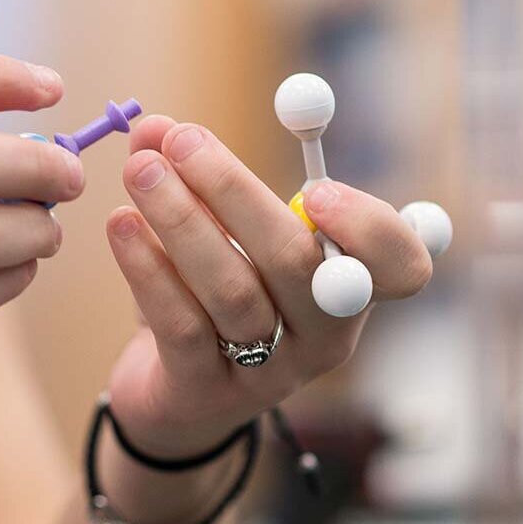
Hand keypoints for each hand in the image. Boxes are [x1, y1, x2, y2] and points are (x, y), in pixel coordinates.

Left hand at [104, 116, 433, 458]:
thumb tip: (158, 126)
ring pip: (233, 291)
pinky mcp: (207, 392)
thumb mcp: (223, 232)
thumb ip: (198, 172)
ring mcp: (270, 372)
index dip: (371, 229)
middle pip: (297, 263)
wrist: (179, 397)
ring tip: (140, 171)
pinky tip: (121, 225)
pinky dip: (149, 269)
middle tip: (183, 142)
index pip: (401, 266)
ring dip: (182, 221)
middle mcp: (325, 336)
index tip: (317, 189)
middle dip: (235, 192)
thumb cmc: (218, 295)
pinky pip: (183, 326)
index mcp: (352, 288)